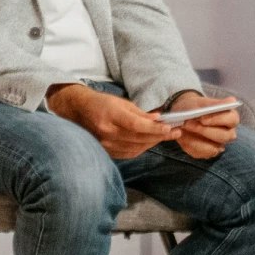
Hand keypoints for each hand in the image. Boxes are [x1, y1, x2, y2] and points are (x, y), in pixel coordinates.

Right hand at [46, 84, 182, 158]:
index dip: (156, 129)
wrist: (78, 111)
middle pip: (139, 138)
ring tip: (165, 137)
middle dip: (159, 136)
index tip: (171, 128)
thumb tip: (158, 119)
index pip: (137, 125)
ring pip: (136, 148)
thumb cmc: (101, 103)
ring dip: (153, 143)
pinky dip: (142, 148)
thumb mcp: (121, 102)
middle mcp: (107, 132)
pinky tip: (150, 142)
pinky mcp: (106, 151)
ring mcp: (106, 143)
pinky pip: (129, 153)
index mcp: (111, 115)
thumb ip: (140, 112)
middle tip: (175, 132)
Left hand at [167, 91, 239, 161]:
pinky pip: (200, 153)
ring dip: (195, 141)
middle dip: (204, 131)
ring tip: (182, 130)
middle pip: (224, 136)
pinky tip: (181, 136)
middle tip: (188, 123)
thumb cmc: (195, 106)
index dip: (218, 120)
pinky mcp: (207, 152)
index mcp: (231, 118)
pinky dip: (188, 145)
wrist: (183, 114)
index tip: (202, 118)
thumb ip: (215, 104)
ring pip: (212, 149)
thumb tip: (231, 101)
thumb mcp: (202, 102)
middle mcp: (228, 133)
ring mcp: (219, 145)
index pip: (232, 120)